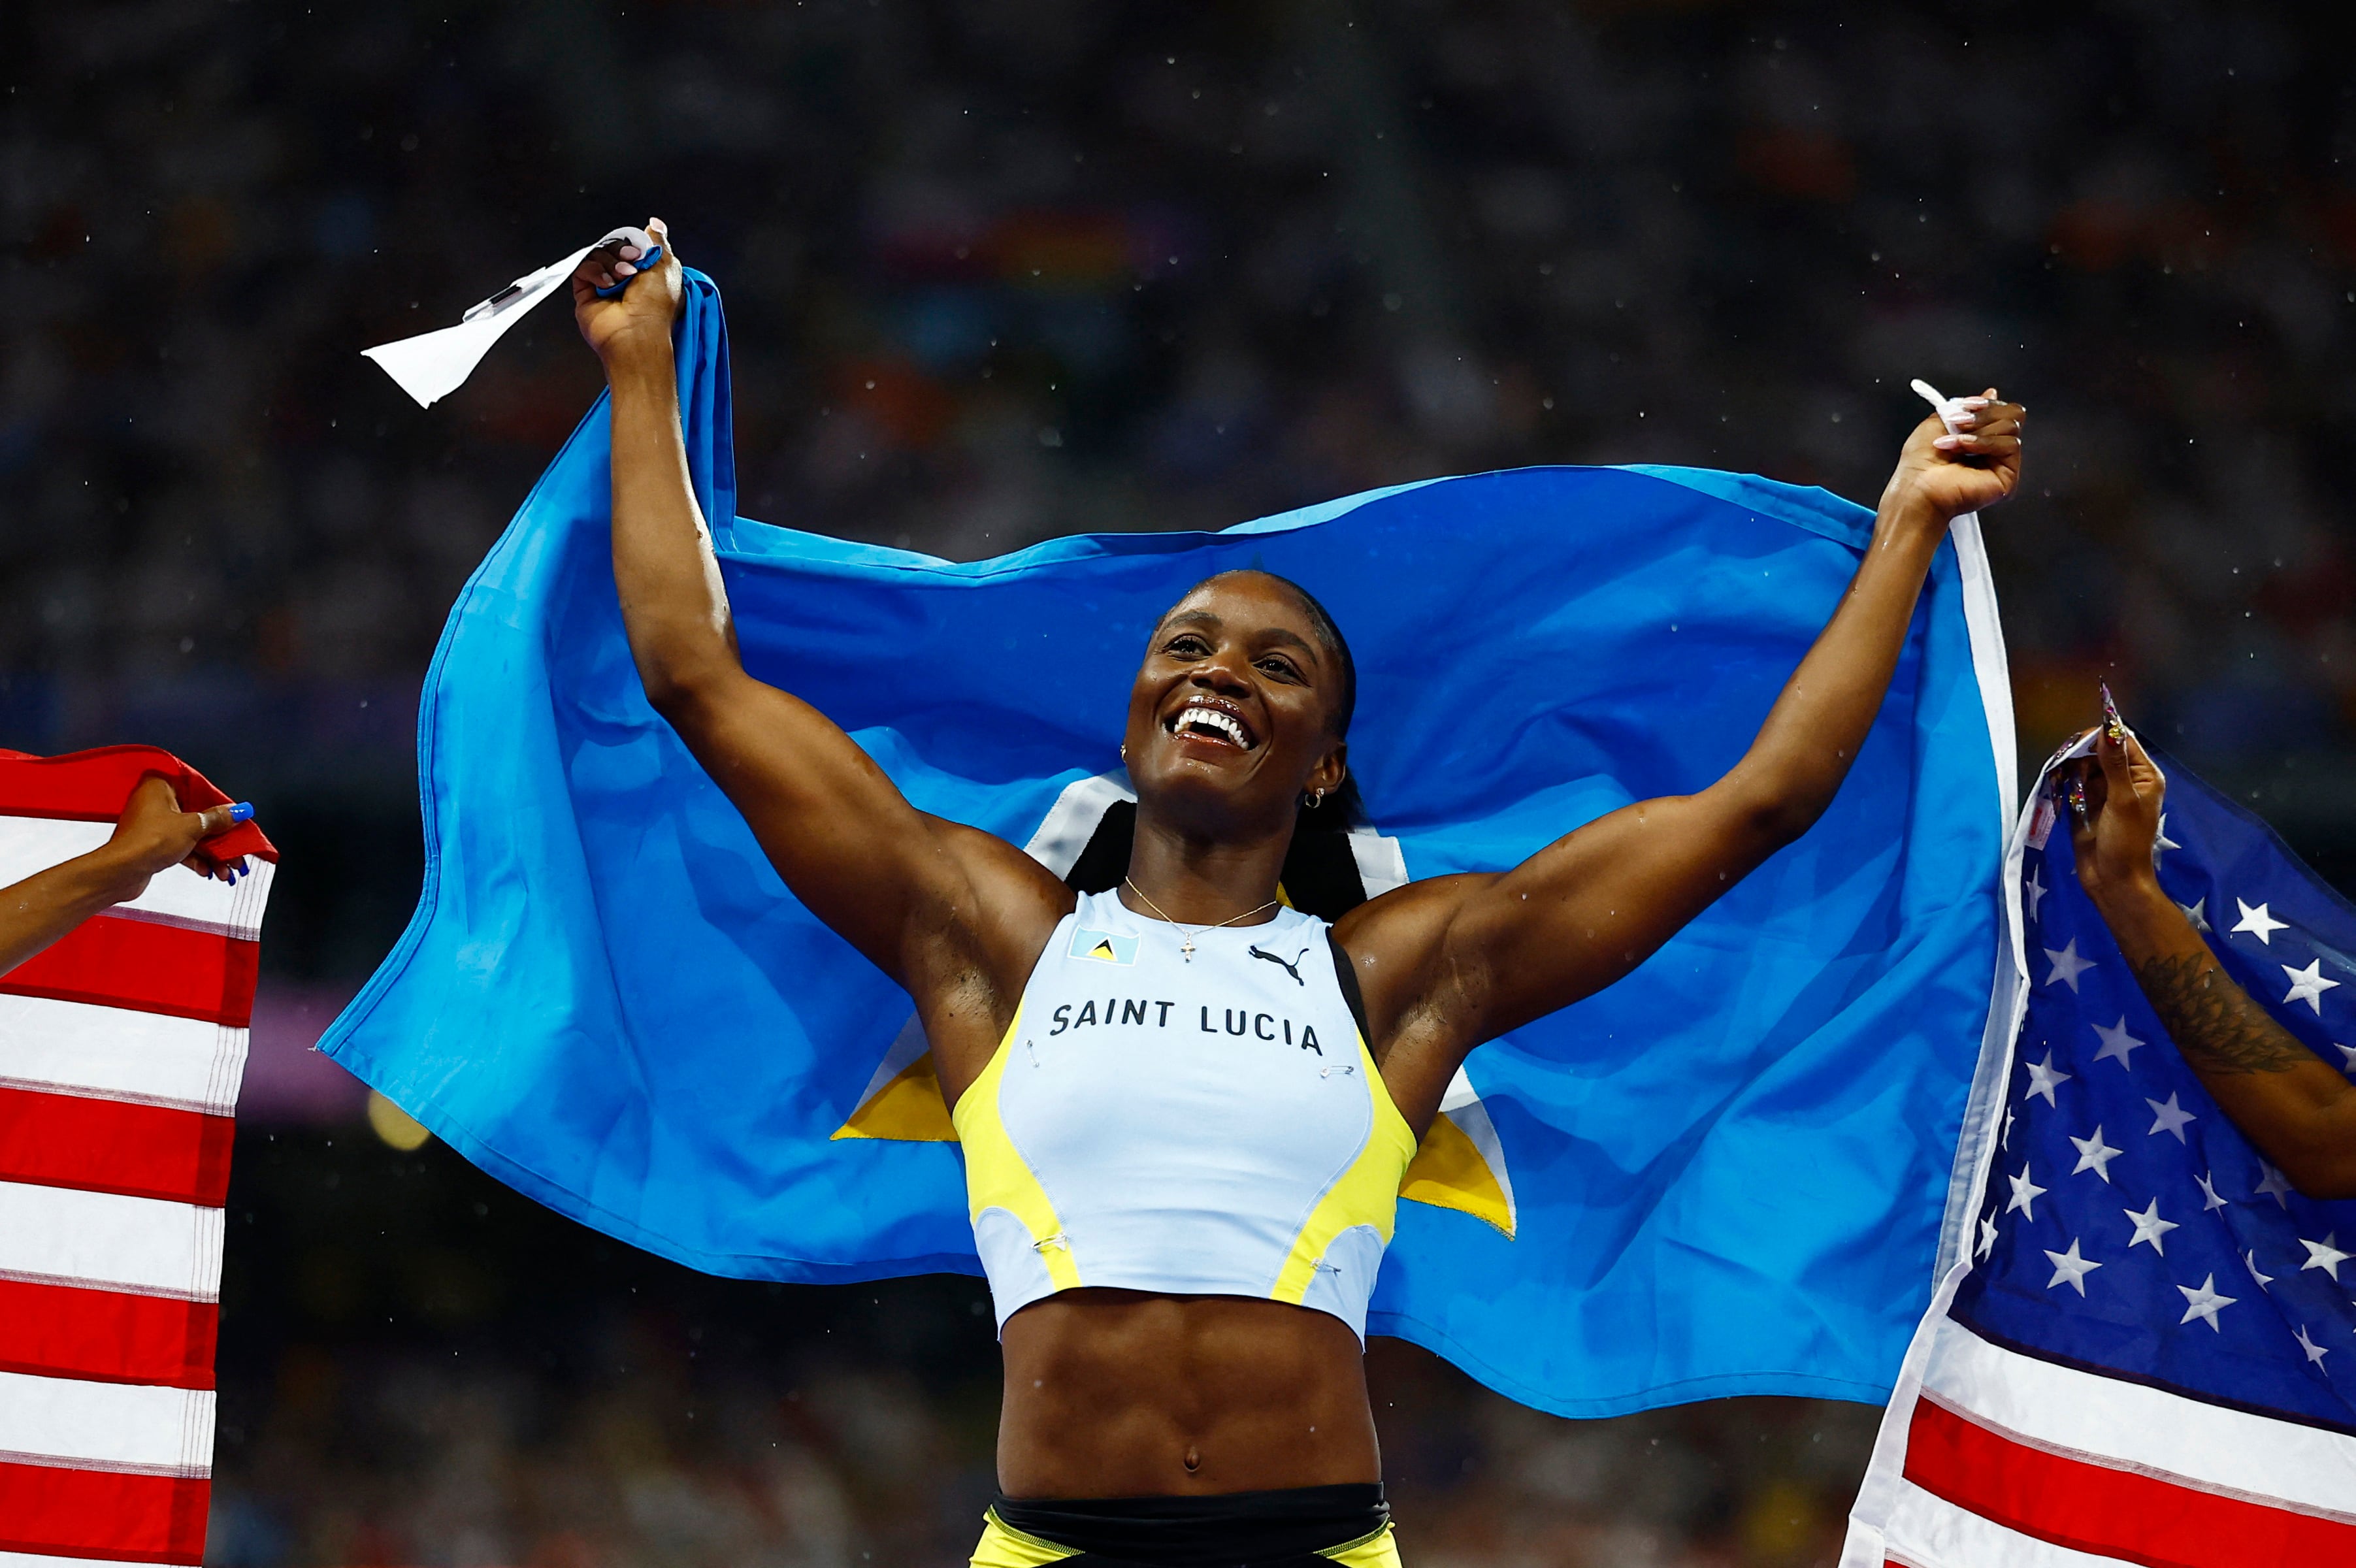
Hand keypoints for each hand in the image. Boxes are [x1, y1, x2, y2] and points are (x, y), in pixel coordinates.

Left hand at [99, 775, 249, 900]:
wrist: (120, 872)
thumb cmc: (150, 841)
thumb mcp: (192, 827)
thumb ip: (218, 819)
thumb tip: (239, 811)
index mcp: (160, 785)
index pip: (200, 790)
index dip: (222, 807)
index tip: (239, 819)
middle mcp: (155, 800)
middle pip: (198, 815)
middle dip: (219, 837)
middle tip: (237, 849)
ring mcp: (153, 823)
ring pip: (191, 833)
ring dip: (211, 852)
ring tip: (227, 869)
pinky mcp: (152, 842)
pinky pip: (181, 845)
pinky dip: (196, 857)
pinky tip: (209, 871)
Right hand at [572, 217, 683, 368]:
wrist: (637, 333)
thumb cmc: (656, 309)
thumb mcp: (667, 267)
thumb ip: (659, 241)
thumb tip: (655, 223)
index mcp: (644, 272)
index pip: (632, 244)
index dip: (634, 244)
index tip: (640, 252)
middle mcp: (624, 278)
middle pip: (613, 247)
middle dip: (623, 252)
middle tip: (633, 265)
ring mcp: (604, 284)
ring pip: (598, 254)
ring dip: (611, 263)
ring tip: (623, 279)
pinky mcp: (586, 290)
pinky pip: (583, 266)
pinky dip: (595, 271)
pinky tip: (607, 285)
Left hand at [1879, 389, 2024, 524]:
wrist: (1915, 487)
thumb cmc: (1919, 462)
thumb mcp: (1939, 421)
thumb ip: (1965, 407)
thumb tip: (1992, 392)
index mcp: (1981, 437)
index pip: (2003, 410)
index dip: (1987, 404)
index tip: (1966, 405)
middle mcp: (1994, 450)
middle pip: (2013, 415)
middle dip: (1984, 414)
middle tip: (1958, 422)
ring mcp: (2002, 463)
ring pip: (2011, 427)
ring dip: (1978, 429)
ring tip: (1953, 442)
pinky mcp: (2008, 476)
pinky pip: (2009, 445)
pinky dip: (1982, 442)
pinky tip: (1962, 449)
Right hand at [2065, 724, 2166, 910]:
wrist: (2112, 880)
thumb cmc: (2125, 842)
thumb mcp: (2121, 800)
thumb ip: (2114, 764)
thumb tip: (2108, 730)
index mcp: (2143, 776)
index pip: (2123, 741)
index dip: (2101, 736)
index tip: (2078, 742)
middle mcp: (2125, 779)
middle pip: (2100, 751)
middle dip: (2081, 754)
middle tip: (2067, 766)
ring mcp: (2105, 792)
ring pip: (2084, 766)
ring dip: (2071, 769)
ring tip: (2066, 783)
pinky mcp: (2086, 804)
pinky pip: (2074, 783)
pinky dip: (2065, 783)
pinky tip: (2060, 790)